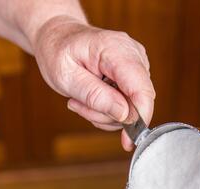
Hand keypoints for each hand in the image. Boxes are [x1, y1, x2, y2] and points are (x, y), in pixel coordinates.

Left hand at [33, 15, 154, 150]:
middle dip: (108, 115)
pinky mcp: (134, 77)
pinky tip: (91, 98)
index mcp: (116, 49)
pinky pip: (127, 106)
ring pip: (131, 109)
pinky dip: (108, 110)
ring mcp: (136, 65)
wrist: (58, 38)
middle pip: (136, 103)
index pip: (141, 88)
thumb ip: (95, 95)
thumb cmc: (58, 52)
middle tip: (80, 105)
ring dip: (104, 113)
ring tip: (81, 99)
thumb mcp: (66, 76)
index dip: (139, 117)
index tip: (128, 139)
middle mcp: (133, 55)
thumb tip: (124, 114)